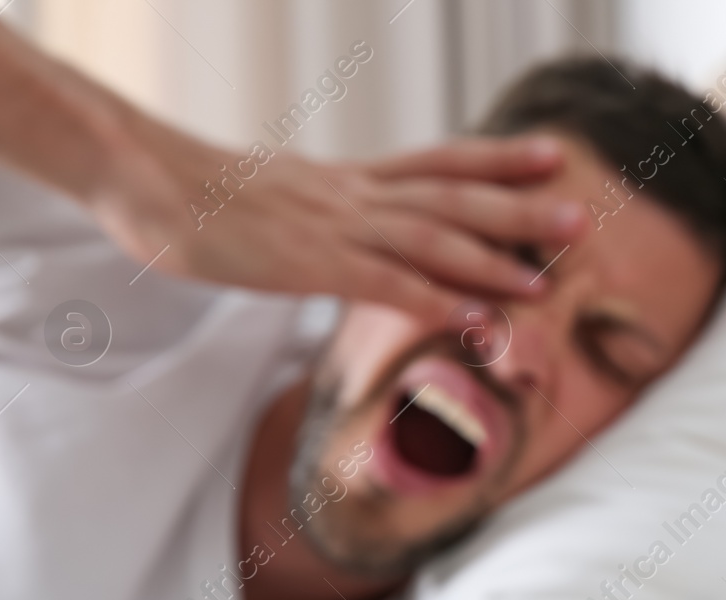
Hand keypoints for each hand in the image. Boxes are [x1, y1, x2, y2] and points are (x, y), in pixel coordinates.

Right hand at [89, 120, 586, 320]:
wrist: (144, 177)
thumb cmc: (203, 195)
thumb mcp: (282, 195)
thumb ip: (329, 210)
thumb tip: (357, 228)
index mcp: (350, 179)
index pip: (439, 162)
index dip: (498, 161)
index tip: (552, 158)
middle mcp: (355, 196)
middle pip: (452, 199)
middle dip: (519, 210)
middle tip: (581, 218)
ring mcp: (335, 228)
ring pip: (430, 240)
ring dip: (491, 261)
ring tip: (545, 279)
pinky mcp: (309, 263)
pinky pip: (383, 284)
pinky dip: (433, 300)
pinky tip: (472, 317)